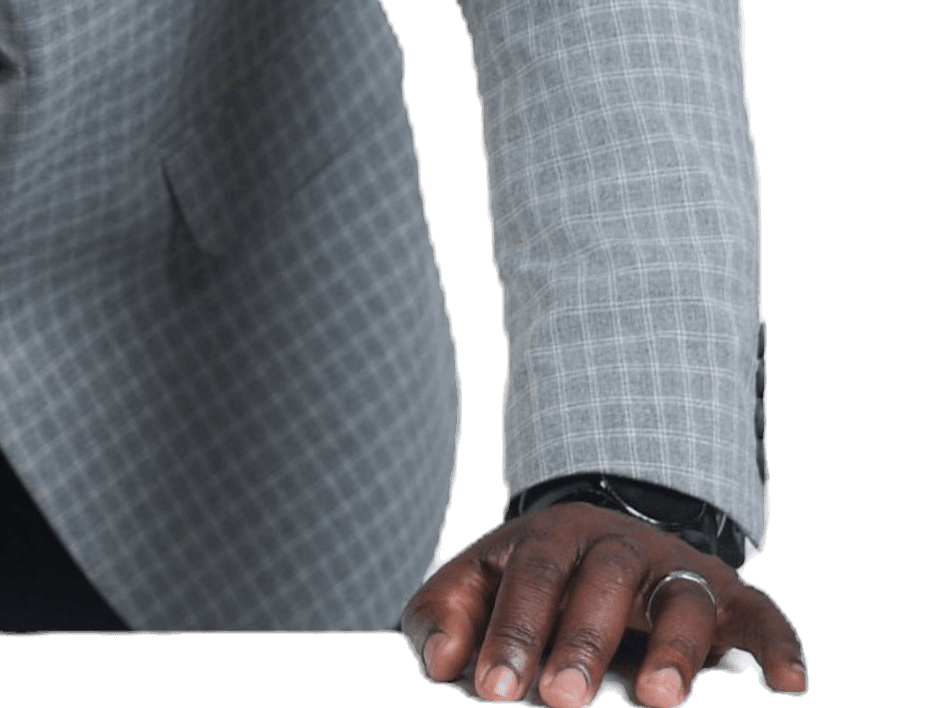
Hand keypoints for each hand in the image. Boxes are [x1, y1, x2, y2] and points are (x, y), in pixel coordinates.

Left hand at [402, 502, 806, 704]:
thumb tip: (437, 665)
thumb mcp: (481, 590)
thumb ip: (446, 619)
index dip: (511, 633)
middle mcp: (620, 545)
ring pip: (683, 599)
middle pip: (604, 582)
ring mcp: (679, 570)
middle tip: (558, 701)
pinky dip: (779, 647)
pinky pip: (764, 616)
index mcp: (552, 536)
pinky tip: (789, 689)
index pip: (530, 577)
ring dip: (674, 651)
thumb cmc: (532, 587)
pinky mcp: (734, 601)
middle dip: (581, 643)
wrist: (605, 545)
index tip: (490, 689)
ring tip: (656, 703)